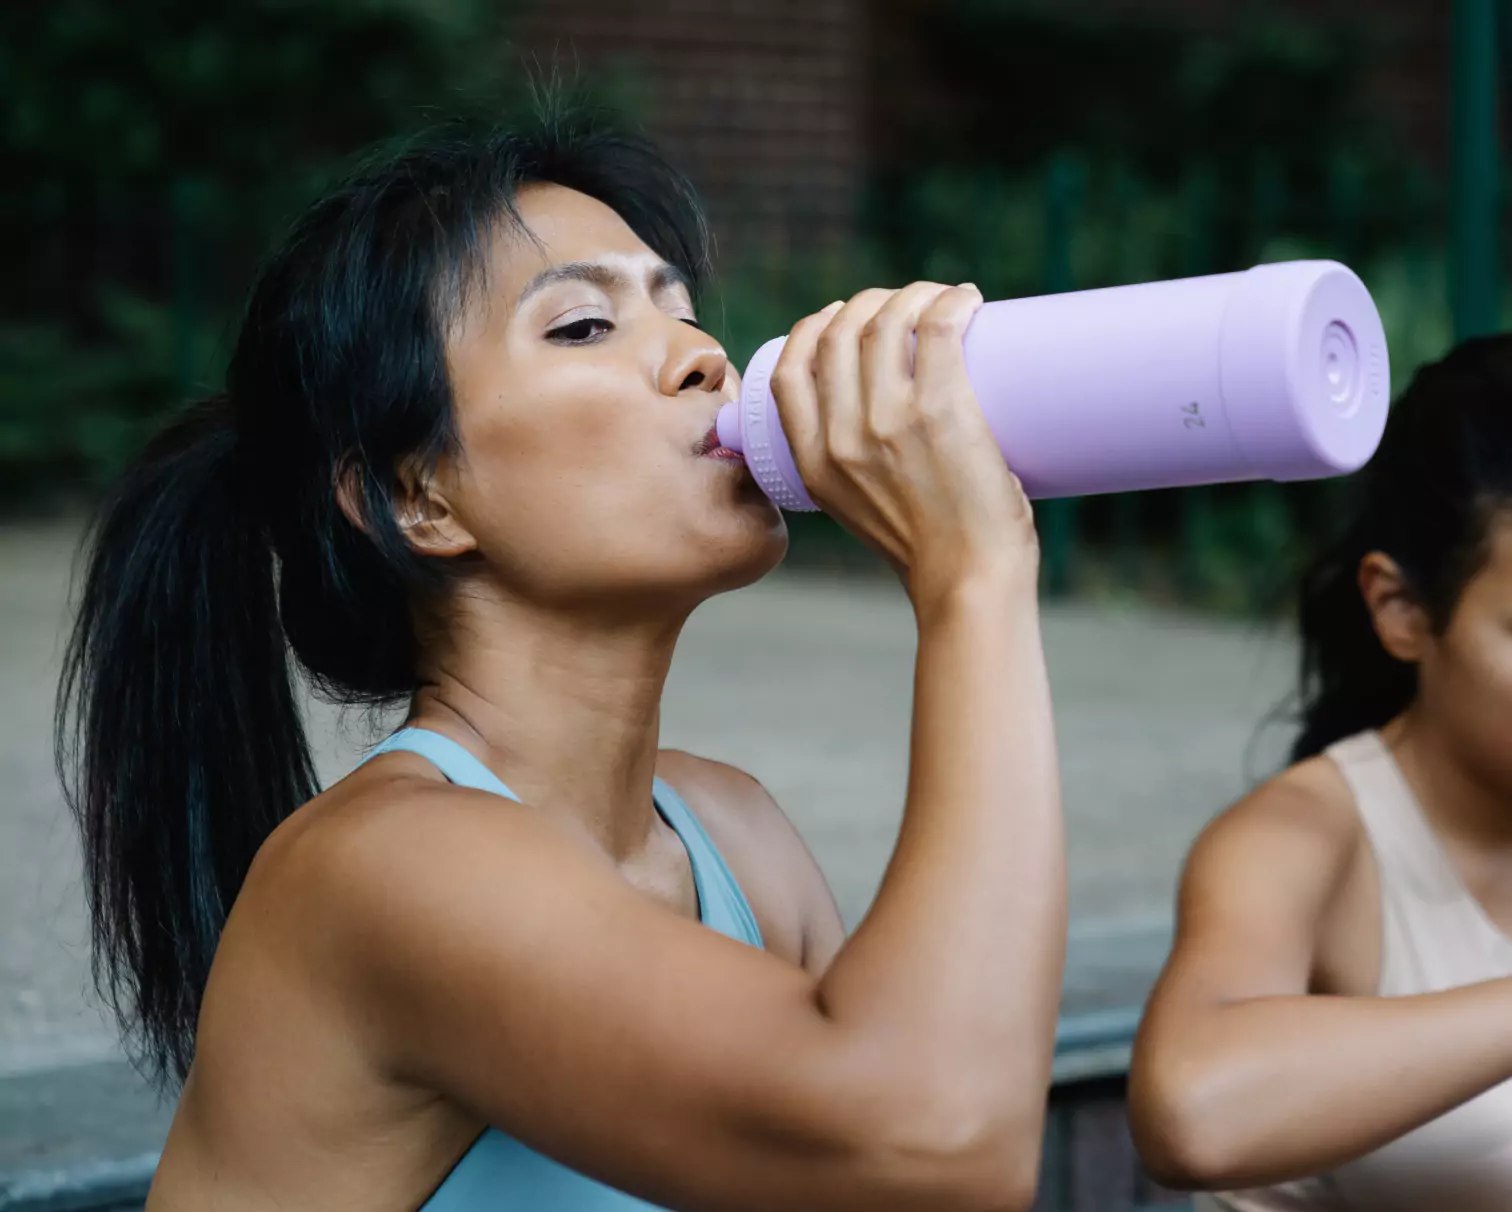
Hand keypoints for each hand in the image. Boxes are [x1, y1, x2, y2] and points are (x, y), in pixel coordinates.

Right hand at [769, 283, 1036, 605]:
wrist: (968, 583)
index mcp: (813, 463)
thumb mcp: (860, 511)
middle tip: (907, 307)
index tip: (841, 317)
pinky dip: (951, 301)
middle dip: (869, 303)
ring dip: (915, 295)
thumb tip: (891, 429)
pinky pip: (938, 327)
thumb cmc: (929, 553)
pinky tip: (968, 299)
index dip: (812, 329)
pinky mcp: (941, 410)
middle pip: (839, 334)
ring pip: (886, 322)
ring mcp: (889, 420)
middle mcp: (842, 437)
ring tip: (945, 300)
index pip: (790, 371)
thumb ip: (858, 472)